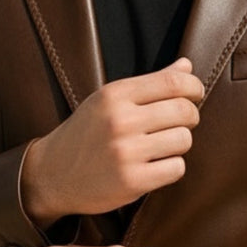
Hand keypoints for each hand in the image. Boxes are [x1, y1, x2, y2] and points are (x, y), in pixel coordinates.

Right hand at [20, 58, 203, 226]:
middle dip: (190, 117)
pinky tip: (155, 166)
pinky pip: (176, 168)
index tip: (195, 94)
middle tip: (179, 124)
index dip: (194, 87)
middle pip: (184, 110)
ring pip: (184, 140)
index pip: (173, 82)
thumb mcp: (109, 101)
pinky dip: (171, 168)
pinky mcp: (132, 181)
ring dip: (179, 144)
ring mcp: (126, 152)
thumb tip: (186, 65)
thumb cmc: (85, 134)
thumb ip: (150, 83)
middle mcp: (120, 120)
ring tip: (162, 147)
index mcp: (115, 95)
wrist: (51, 174)